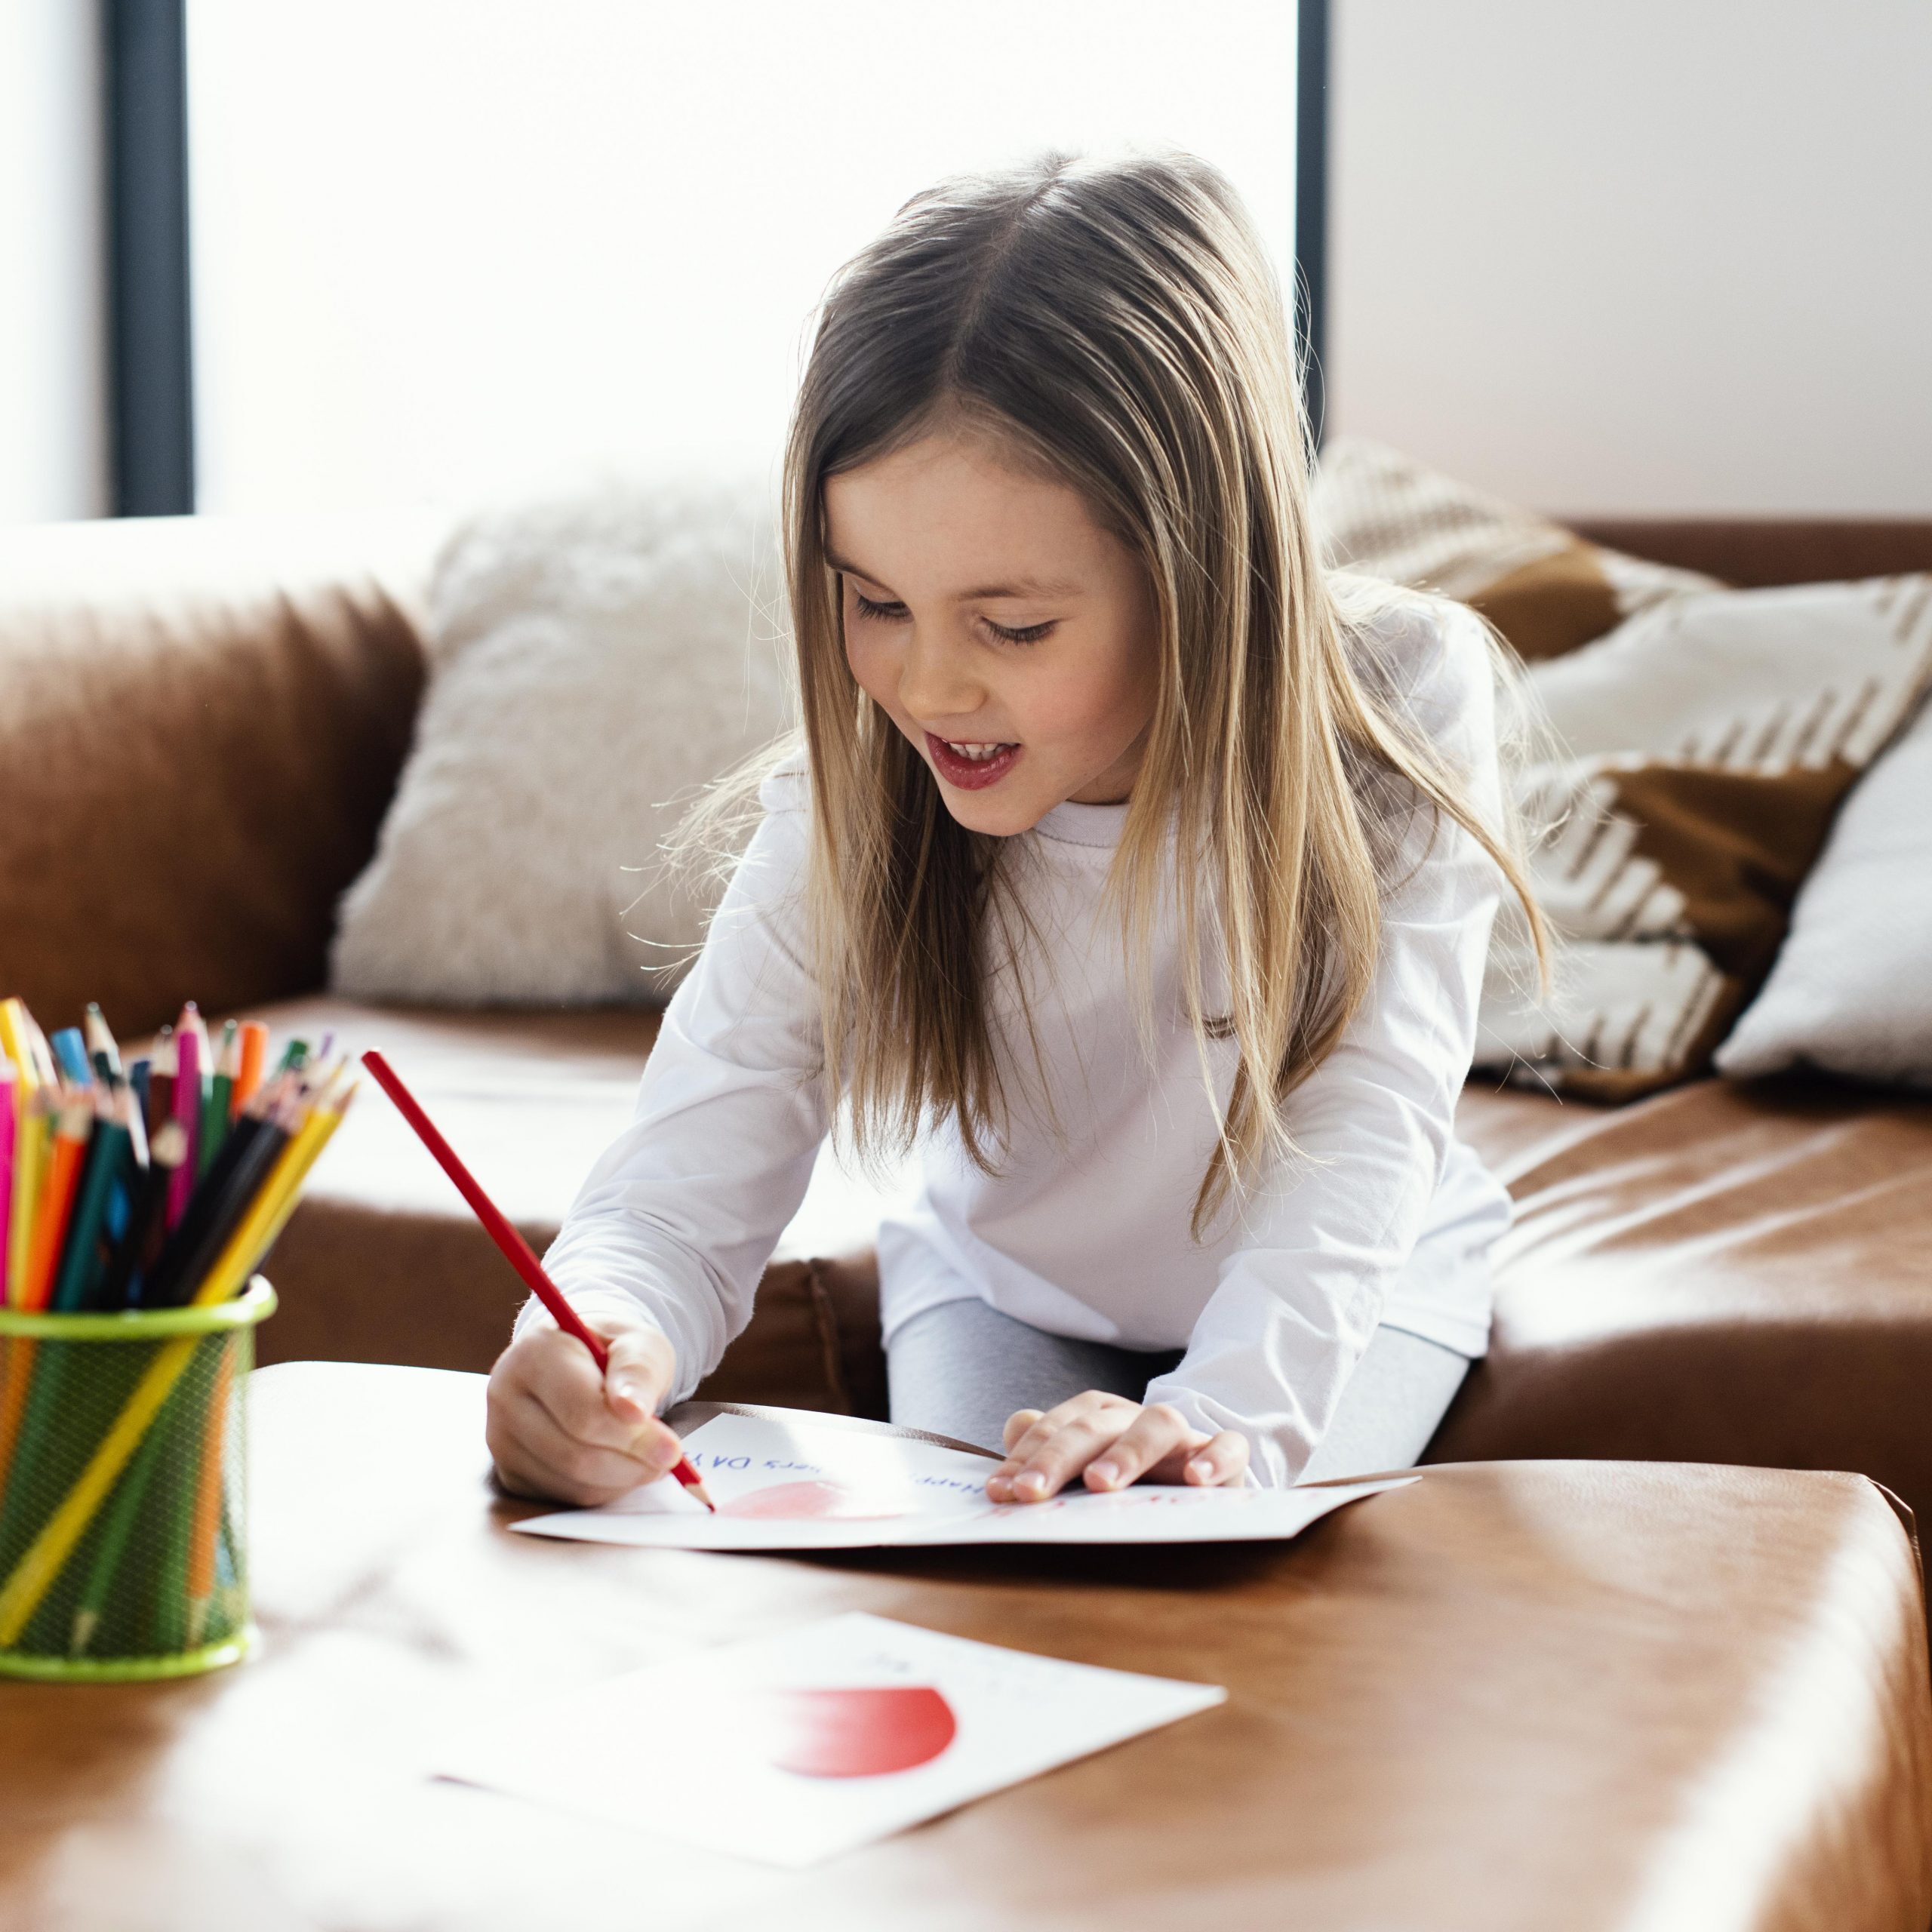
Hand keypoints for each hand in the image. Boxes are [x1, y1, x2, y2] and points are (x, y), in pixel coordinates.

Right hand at [486, 1303, 682, 1504]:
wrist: (580, 1360)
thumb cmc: (612, 1350)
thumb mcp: (638, 1342)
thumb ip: (638, 1370)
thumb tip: (634, 1411)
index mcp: (535, 1352)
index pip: (583, 1412)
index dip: (632, 1436)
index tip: (672, 1447)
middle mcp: (506, 1395)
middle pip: (576, 1454)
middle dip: (633, 1462)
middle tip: (669, 1457)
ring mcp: (501, 1438)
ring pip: (572, 1482)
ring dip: (623, 1478)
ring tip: (647, 1455)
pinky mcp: (510, 1472)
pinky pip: (565, 1497)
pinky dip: (604, 1489)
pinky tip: (620, 1464)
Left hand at [985, 1392, 1249, 1502]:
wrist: (1203, 1470)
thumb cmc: (1133, 1473)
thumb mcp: (1086, 1462)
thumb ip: (1047, 1446)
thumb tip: (1014, 1427)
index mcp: (1098, 1417)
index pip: (1056, 1427)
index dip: (1026, 1457)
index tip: (1001, 1491)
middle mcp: (1136, 1418)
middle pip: (1095, 1426)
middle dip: (1058, 1456)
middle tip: (1030, 1491)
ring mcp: (1184, 1436)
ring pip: (1158, 1424)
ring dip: (1128, 1451)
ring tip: (1101, 1484)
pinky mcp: (1226, 1456)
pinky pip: (1228, 1447)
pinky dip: (1215, 1458)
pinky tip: (1195, 1479)